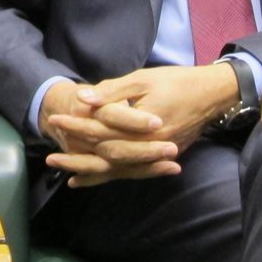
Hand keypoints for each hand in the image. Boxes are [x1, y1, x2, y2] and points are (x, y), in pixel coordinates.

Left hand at [39, 64, 238, 187]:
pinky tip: (90, 181)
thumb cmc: (175, 82)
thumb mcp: (141, 79)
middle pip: (106, 155)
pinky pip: (131, 172)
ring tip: (65, 176)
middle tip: (50, 158)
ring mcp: (155, 155)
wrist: (210, 95)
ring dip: (91, 173)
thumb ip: (112, 92)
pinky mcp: (160, 158)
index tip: (55, 120)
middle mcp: (147, 146)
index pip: (101, 129)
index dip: (77, 126)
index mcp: (140, 125)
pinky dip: (109, 177)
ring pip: (118, 170)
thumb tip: (83, 98)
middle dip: (78, 157)